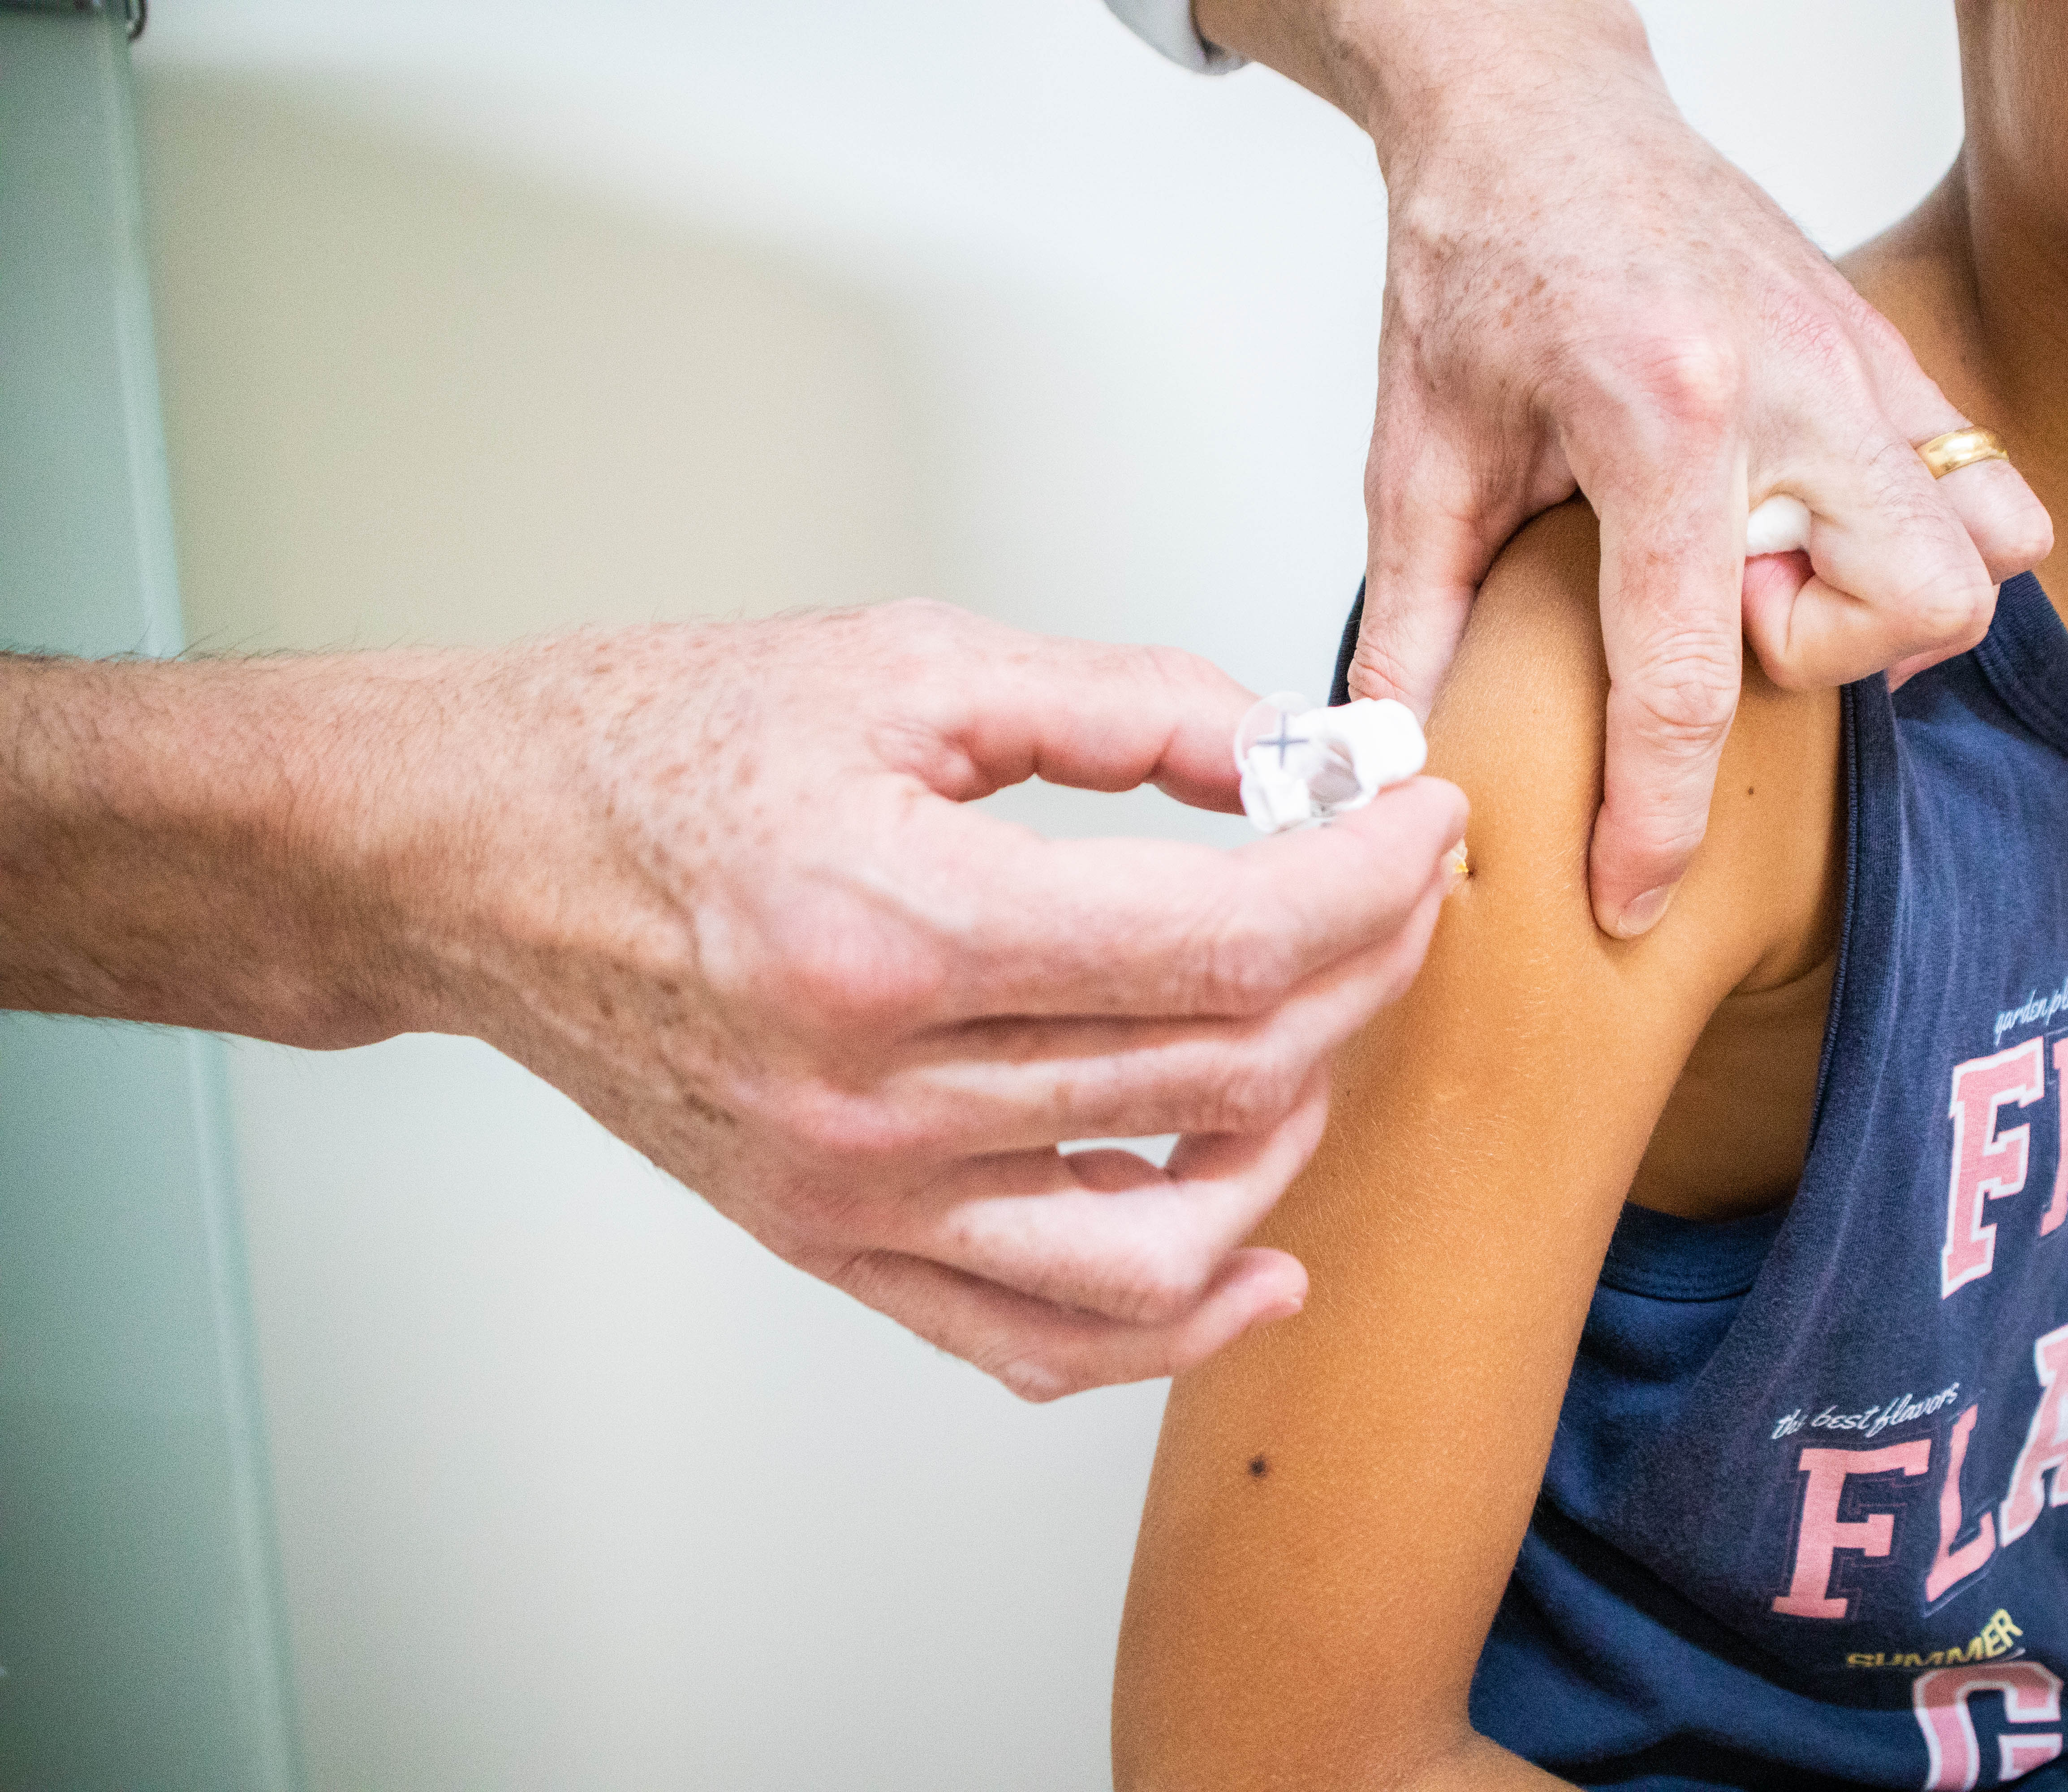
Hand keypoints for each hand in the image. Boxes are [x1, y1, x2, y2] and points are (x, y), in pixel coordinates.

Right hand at [0, 607, 1465, 1400]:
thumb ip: (1122, 705)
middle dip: (1361, 970)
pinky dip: (1168, 1325)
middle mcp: (871, 1092)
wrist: (471, 856)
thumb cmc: (658, 745)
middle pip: (1217, 1074)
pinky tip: (1256, 1261)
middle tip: (1404, 886)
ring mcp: (849, 1195)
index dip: (1368, 880)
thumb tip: (1293, 755)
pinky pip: (1035, 1343)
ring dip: (1290, 1144)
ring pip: (1155, 1242)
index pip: (1222, 940)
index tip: (1428, 819)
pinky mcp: (830, 1245)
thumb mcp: (899, 663)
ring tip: (1327, 1040)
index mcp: (891, 926)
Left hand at [1196, 0, 2051, 935]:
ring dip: (1879, 605)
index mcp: (1664, 418)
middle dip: (1812, 662)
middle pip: (1907, 613)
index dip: (1659, 819)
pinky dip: (1920, 541)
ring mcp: (1861, 361)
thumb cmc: (1477, 264)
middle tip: (1711, 611)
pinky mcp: (1888, 346)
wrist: (1533, 114)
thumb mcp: (1415, 457)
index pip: (1691, 679)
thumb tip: (1390, 765)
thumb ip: (1409, 624)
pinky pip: (1987, 484)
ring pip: (1981, 555)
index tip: (1630, 896)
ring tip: (1764, 569)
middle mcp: (1793, 386)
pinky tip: (1810, 530)